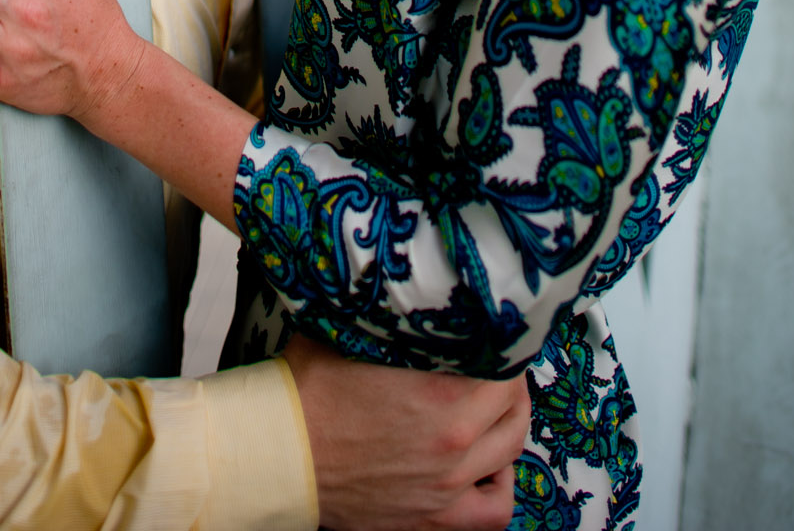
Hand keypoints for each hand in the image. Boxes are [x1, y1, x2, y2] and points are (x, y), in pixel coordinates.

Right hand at [285, 334, 527, 530]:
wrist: (281, 454)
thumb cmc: (309, 394)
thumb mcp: (352, 331)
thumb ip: (392, 316)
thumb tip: (408, 285)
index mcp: (442, 395)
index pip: (504, 366)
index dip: (503, 346)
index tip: (495, 336)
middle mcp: (454, 442)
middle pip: (513, 407)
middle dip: (508, 382)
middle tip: (496, 367)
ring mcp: (447, 486)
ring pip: (511, 453)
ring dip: (508, 427)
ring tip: (495, 411)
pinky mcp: (432, 518)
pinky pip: (493, 511)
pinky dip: (500, 488)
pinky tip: (488, 467)